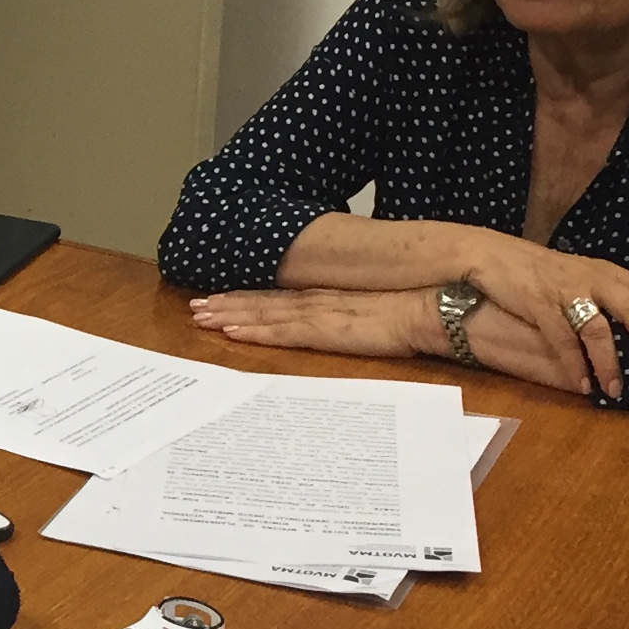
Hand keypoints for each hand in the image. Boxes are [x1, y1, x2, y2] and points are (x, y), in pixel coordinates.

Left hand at [188, 286, 435, 359]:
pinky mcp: (326, 329)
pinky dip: (254, 330)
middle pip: (262, 302)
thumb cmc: (413, 312)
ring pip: (263, 313)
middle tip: (195, 307)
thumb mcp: (375, 314)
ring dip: (230, 314)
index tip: (220, 299)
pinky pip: (281, 331)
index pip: (279, 297)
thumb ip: (355, 317)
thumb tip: (349, 325)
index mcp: (328, 297)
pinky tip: (232, 331)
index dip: (248, 298)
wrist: (432, 309)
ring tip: (201, 317)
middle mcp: (317, 301)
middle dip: (227, 304)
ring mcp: (319, 313)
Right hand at [458, 237, 628, 399]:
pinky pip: (562, 339)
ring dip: (610, 362)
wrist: (492, 255)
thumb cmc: (540, 270)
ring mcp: (566, 291)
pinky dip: (574, 365)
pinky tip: (583, 384)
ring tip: (618, 390)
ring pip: (598, 328)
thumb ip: (607, 295)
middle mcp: (592, 279)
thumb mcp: (581, 275)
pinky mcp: (539, 305)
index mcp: (607, 272)